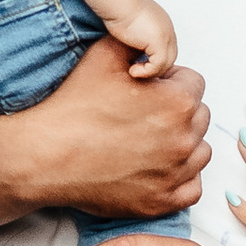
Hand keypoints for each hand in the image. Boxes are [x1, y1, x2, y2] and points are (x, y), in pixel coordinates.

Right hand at [14, 38, 210, 222]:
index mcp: (178, 101)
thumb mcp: (105, 54)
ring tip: (149, 142)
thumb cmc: (74, 108)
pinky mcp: (163, 201)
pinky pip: (192, 187)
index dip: (169, 83)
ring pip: (199, 152)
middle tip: (143, 116)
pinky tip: (155, 168)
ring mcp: (175, 174)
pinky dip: (180, 178)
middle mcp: (184, 139)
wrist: (47, 155)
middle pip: (198, 117)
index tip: (148, 91)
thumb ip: (138, 43)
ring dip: (182, 145)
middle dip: (177, 112)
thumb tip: (151, 45)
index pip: (193, 83)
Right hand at [106, 0, 177, 80]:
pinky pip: (158, 65)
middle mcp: (168, 30)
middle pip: (169, 57)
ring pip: (165, 64)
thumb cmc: (118, 8)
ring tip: (133, 72)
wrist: (119, 1)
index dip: (154, 60)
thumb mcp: (130, 22)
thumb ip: (135, 33)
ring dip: (150, 72)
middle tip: (137, 71)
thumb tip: (129, 45)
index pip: (166, 48)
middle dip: (154, 68)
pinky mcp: (159, 42)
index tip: (138, 65)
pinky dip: (146, 71)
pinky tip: (132, 70)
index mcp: (163, 24)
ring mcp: (166, 36)